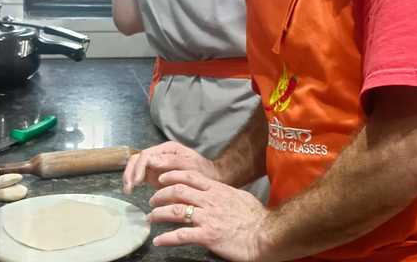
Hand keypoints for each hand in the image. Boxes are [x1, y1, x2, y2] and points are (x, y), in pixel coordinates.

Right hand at [122, 142, 218, 193]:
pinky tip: (131, 190)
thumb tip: (152, 161)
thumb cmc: (201, 171)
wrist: (209, 178)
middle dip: (131, 172)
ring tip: (128, 190)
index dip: (139, 167)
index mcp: (168, 149)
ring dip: (129, 176)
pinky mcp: (154, 174)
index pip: (147, 155)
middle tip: (129, 188)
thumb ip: (172, 162)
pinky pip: (140, 174)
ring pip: (136, 165)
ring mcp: (156, 164)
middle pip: (138, 159)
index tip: (137, 182)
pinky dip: (133, 180)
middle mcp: (160, 154)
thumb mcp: (190, 165)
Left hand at [147, 170, 273, 261]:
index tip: (162, 178)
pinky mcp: (208, 236)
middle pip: (177, 191)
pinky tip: (158, 241)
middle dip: (160, 195)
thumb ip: (224, 194)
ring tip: (150, 218)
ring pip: (175, 211)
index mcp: (217, 189)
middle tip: (152, 200)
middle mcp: (210, 201)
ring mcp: (208, 218)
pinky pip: (181, 236)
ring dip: (158, 214)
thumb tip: (216, 192)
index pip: (190, 177)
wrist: (266, 233)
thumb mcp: (239, 197)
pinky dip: (166, 238)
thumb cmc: (256, 217)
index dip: (172, 175)